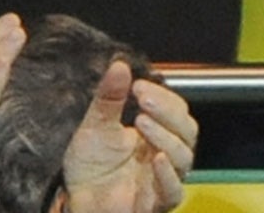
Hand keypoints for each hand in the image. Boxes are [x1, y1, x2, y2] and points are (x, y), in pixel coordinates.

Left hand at [60, 63, 196, 212]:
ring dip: (165, 136)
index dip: (163, 97)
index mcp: (154, 134)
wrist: (76, 198)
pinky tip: (157, 159)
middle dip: (167, 112)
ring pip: (184, 158)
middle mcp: (163, 155)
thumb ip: (109, 98)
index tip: (139, 85)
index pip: (176, 111)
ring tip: (142, 122)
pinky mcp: (154, 203)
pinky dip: (168, 175)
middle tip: (143, 98)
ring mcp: (161, 180)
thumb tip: (120, 65)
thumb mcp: (96, 125)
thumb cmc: (90, 165)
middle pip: (187, 131)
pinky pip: (173, 192)